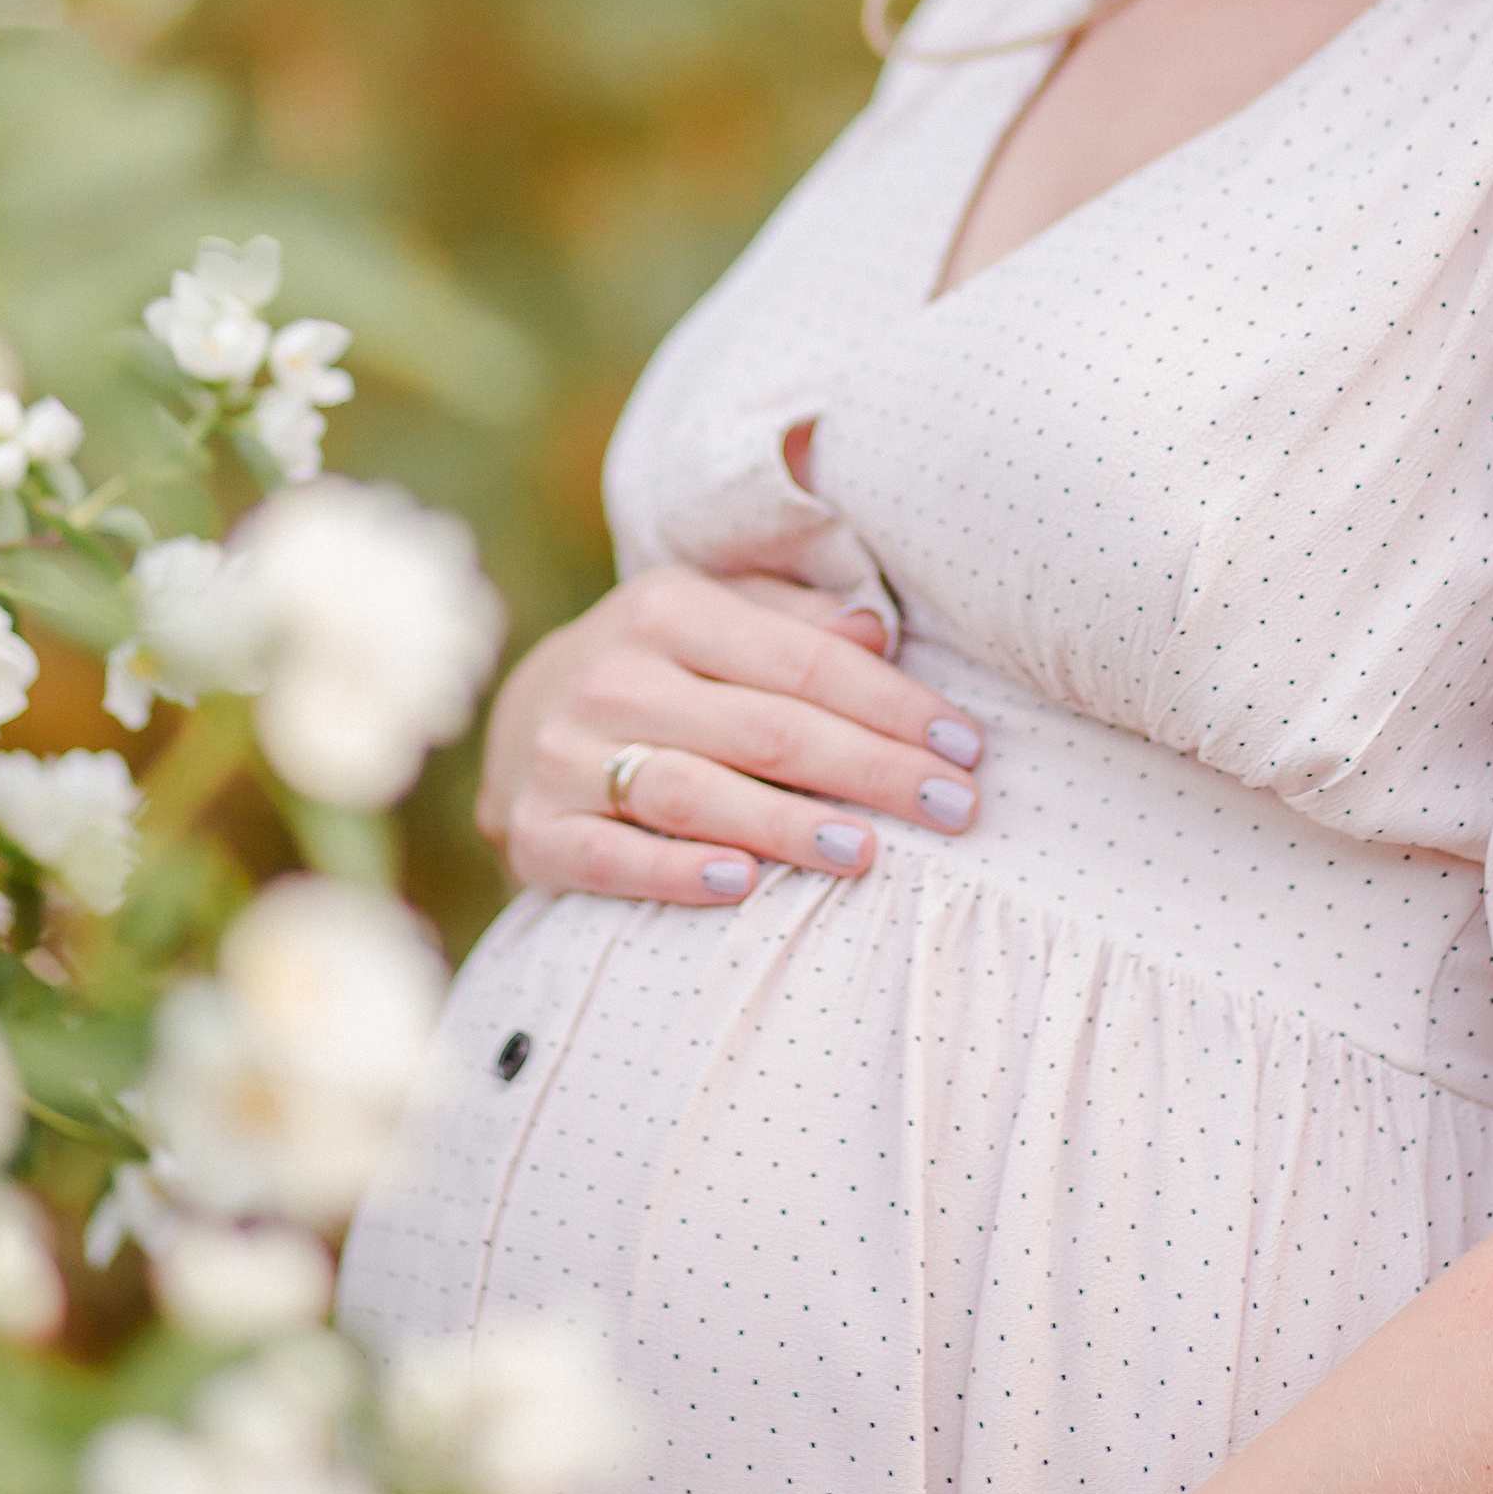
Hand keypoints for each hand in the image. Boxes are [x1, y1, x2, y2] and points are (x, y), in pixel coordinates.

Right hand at [475, 564, 983, 903]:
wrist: (526, 714)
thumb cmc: (666, 664)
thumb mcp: (722, 614)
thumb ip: (797, 620)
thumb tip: (876, 633)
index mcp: (669, 607)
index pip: (804, 662)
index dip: (893, 705)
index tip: (966, 748)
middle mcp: (613, 674)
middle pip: (764, 729)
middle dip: (871, 771)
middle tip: (954, 809)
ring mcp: (566, 754)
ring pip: (693, 793)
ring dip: (786, 827)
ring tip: (867, 853)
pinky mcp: (538, 827)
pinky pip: (611, 858)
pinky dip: (676, 873)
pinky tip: (744, 886)